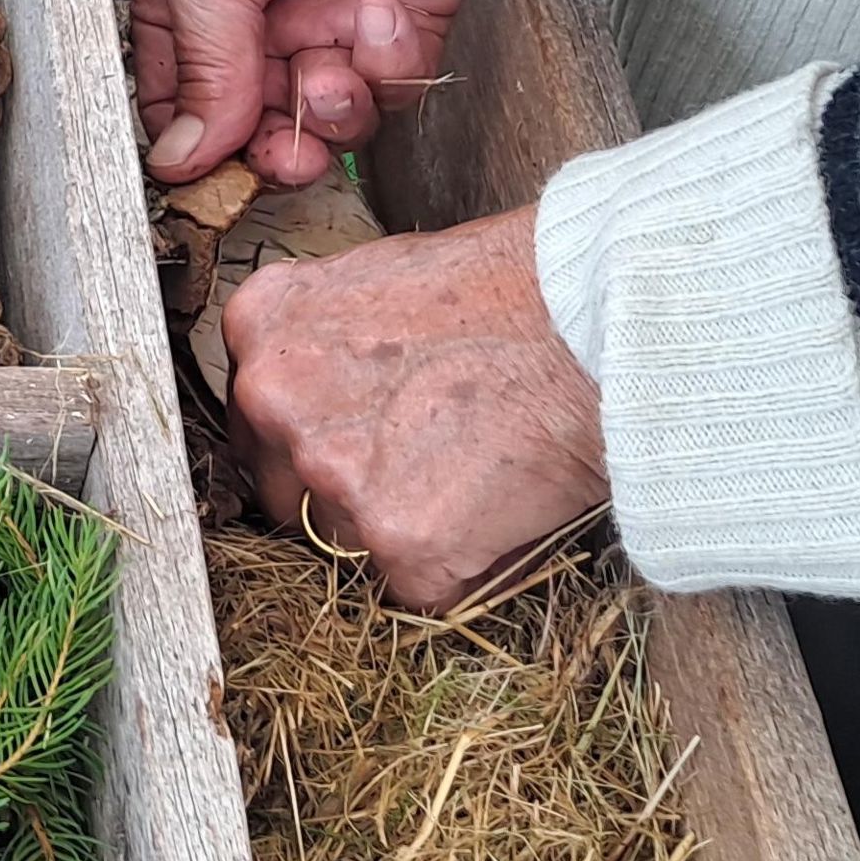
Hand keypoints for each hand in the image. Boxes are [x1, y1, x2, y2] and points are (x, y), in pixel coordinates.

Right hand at [131, 0, 611, 185]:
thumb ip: (201, 68)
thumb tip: (181, 160)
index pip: (175, 100)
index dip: (191, 144)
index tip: (208, 170)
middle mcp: (255, 17)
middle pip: (250, 126)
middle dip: (268, 144)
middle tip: (282, 148)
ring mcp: (328, 22)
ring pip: (321, 119)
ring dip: (328, 106)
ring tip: (331, 64)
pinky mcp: (399, 24)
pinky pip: (387, 91)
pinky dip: (384, 69)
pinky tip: (378, 16)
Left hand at [223, 207, 607, 610]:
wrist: (603, 318)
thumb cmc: (516, 284)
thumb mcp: (383, 274)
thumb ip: (328, 335)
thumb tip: (323, 383)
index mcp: (263, 324)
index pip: (256, 415)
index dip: (310, 436)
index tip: (360, 438)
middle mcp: (274, 400)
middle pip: (283, 486)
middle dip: (340, 492)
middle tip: (423, 467)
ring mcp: (332, 476)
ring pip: (342, 541)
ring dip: (399, 530)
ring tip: (476, 477)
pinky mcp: (398, 542)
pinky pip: (417, 585)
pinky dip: (464, 566)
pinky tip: (506, 508)